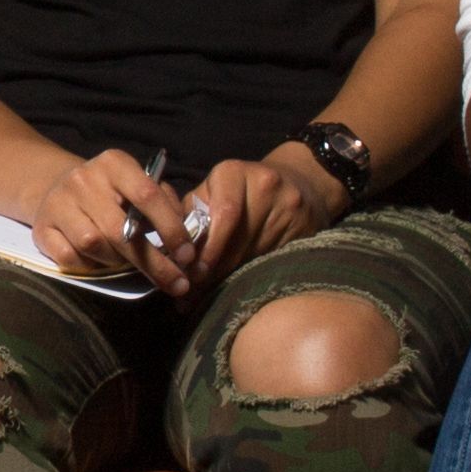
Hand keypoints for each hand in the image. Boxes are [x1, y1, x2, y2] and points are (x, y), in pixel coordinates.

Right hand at [21, 147, 204, 293]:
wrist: (58, 188)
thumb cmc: (111, 192)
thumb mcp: (138, 184)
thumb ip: (164, 202)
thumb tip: (187, 234)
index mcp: (114, 163)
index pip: (147, 195)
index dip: (171, 228)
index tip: (187, 256)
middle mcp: (84, 179)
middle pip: (121, 230)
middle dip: (153, 262)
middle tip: (177, 284)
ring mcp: (58, 203)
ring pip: (94, 244)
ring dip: (118, 263)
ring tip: (130, 265)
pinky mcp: (42, 228)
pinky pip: (70, 259)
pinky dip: (89, 267)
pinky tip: (100, 264)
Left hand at [175, 146, 342, 286]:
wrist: (296, 182)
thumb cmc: (239, 191)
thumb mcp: (212, 191)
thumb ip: (189, 213)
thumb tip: (166, 250)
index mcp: (233, 173)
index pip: (223, 214)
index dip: (209, 247)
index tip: (193, 272)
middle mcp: (264, 185)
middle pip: (238, 238)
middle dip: (213, 270)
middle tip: (193, 294)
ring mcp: (288, 205)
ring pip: (255, 253)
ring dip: (230, 278)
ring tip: (207, 298)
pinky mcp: (304, 226)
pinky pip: (273, 259)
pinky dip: (252, 276)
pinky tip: (237, 289)